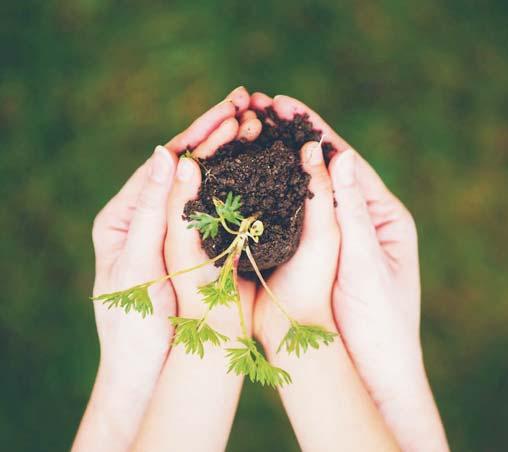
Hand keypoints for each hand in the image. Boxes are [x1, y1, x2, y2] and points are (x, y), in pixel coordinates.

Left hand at [133, 88, 265, 450]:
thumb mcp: (135, 264)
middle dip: (213, 133)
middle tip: (244, 102)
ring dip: (228, 151)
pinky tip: (258, 162)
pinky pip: (219, 206)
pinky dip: (238, 182)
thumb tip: (166, 152)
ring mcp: (178, 231)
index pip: (161, 164)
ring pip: (204, 182)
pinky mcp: (201, 247)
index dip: (193, 135)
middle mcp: (149, 218)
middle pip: (183, 166)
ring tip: (255, 121)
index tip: (224, 109)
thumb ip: (149, 209)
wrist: (157, 369)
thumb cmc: (135, 326)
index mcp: (122, 217)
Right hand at [258, 94, 447, 450]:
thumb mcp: (367, 264)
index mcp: (382, 216)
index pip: (346, 162)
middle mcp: (358, 220)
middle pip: (323, 170)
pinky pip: (293, 218)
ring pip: (304, 191)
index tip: (285, 104)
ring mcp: (334, 238)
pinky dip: (274, 195)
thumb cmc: (380, 323)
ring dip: (279, 161)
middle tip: (259, 107)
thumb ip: (353, 212)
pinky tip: (249, 178)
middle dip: (293, 138)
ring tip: (249, 131)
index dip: (315, 132)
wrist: (371, 371)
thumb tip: (341, 157)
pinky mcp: (313, 256)